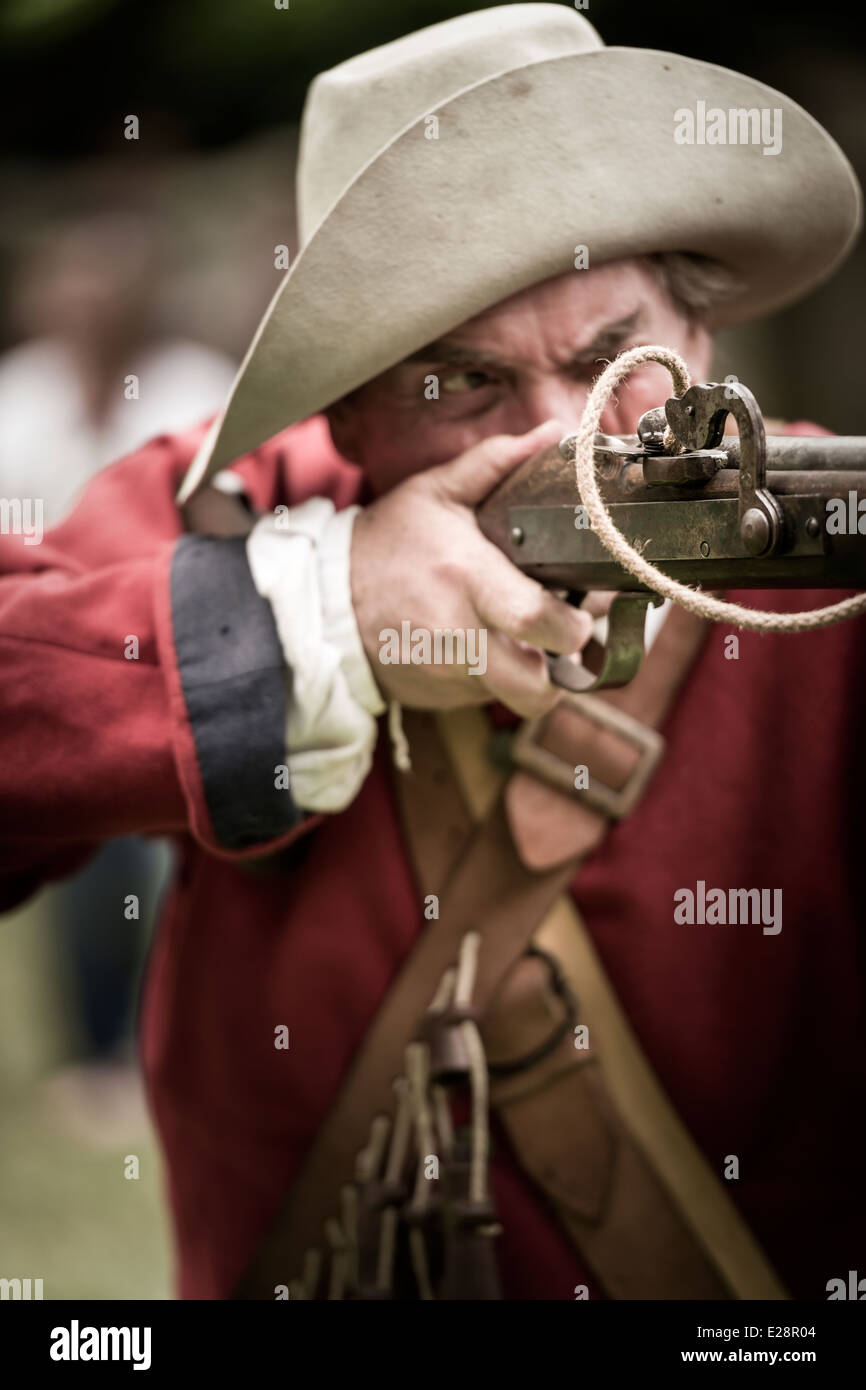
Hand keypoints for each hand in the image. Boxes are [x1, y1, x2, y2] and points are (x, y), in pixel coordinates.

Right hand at [350, 421, 593, 716]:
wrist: (323, 598)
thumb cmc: (386, 542)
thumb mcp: (435, 493)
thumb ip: (494, 463)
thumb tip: (550, 434)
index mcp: (466, 579)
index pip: (538, 620)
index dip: (575, 627)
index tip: (583, 614)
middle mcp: (457, 635)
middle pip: (534, 685)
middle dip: (561, 672)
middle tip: (564, 643)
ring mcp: (444, 674)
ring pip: (513, 695)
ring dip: (528, 676)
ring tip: (525, 644)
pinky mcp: (436, 697)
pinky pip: (483, 699)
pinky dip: (493, 680)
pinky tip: (482, 650)